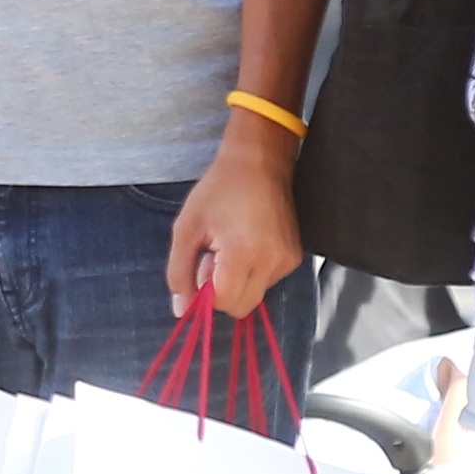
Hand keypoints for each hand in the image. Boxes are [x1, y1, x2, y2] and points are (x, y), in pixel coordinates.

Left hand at [169, 121, 298, 321]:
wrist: (259, 163)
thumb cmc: (218, 191)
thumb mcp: (186, 228)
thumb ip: (178, 272)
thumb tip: (181, 310)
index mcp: (243, 253)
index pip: (224, 302)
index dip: (206, 291)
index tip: (202, 264)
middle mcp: (272, 261)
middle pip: (242, 307)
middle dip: (222, 291)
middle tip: (213, 257)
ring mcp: (288, 261)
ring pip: (255, 296)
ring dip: (237, 281)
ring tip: (230, 245)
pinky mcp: (295, 258)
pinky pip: (267, 282)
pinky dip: (252, 272)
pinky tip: (246, 243)